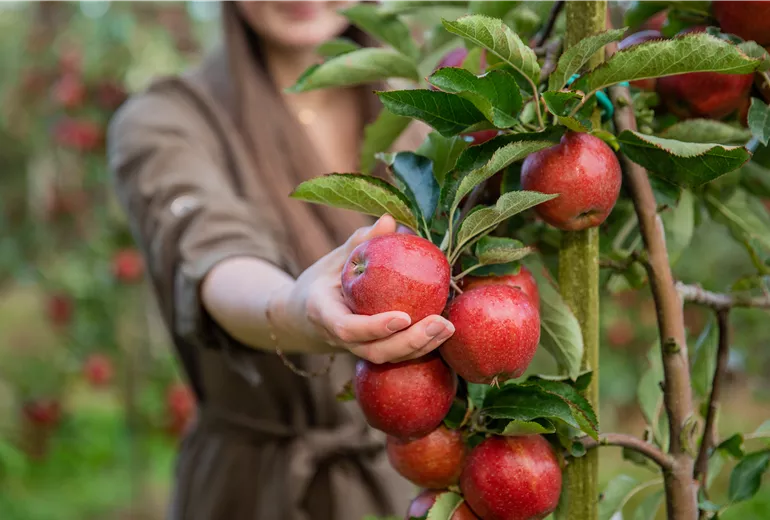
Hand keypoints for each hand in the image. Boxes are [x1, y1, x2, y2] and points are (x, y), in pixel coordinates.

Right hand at [270, 215, 454, 363]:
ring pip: (388, 357)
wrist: (305, 315)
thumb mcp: (334, 259)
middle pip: (375, 351)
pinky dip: (421, 346)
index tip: (404, 317)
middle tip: (441, 323)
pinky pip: (396, 355)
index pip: (347, 328)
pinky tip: (444, 331)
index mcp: (323, 314)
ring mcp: (356, 350)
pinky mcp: (372, 351)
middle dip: (410, 341)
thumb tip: (389, 220)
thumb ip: (359, 244)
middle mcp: (338, 339)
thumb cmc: (323, 280)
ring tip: (449, 328)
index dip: (375, 327)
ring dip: (421, 347)